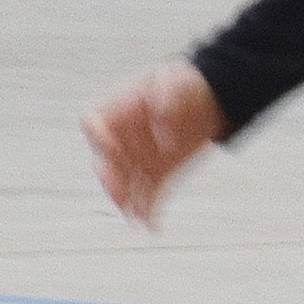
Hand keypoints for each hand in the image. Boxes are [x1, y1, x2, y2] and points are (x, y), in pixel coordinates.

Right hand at [82, 60, 225, 225]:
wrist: (210, 99)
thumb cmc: (186, 82)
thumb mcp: (175, 78)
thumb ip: (167, 96)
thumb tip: (164, 128)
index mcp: (119, 110)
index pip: (93, 123)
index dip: (98, 138)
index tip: (112, 148)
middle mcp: (123, 138)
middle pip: (104, 161)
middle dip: (109, 179)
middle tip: (119, 193)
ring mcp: (139, 158)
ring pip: (124, 184)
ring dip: (127, 201)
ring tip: (136, 216)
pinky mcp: (158, 174)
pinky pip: (149, 196)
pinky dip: (150, 212)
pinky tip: (153, 225)